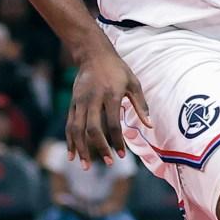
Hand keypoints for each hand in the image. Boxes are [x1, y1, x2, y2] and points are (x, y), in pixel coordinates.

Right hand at [67, 44, 151, 166]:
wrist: (92, 54)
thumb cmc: (117, 69)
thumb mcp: (133, 83)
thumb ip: (141, 105)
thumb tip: (149, 125)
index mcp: (111, 95)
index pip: (113, 123)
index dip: (117, 141)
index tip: (122, 155)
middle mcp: (93, 99)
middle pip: (93, 129)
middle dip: (100, 148)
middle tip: (108, 162)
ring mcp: (80, 101)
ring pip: (77, 129)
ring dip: (81, 149)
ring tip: (86, 166)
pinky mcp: (72, 103)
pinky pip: (69, 125)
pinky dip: (70, 141)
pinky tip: (72, 155)